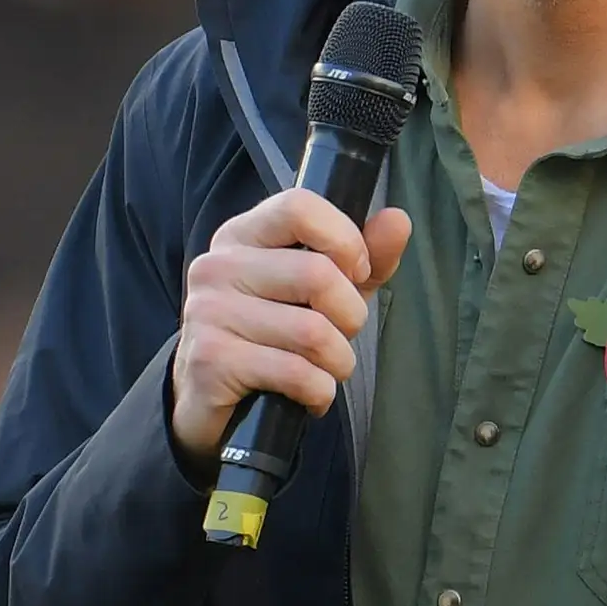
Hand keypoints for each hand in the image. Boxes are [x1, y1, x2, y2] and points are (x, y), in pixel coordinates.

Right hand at [166, 185, 414, 461]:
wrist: (211, 398)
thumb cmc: (274, 337)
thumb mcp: (325, 292)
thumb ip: (364, 257)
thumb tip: (398, 219)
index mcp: (243, 235)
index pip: (299, 207)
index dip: (344, 240)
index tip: (355, 274)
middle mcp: (219, 265)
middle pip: (317, 275)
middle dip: (350, 317)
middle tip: (340, 337)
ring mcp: (208, 311)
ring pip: (311, 332)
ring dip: (337, 362)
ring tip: (324, 370)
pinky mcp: (210, 359)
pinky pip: (295, 373)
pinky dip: (319, 392)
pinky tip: (309, 395)